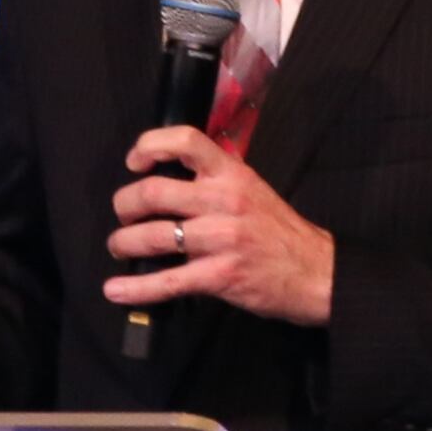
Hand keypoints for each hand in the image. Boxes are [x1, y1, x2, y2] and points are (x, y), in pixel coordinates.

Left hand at [102, 126, 333, 326]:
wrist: (316, 271)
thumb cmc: (278, 229)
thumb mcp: (252, 188)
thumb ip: (214, 179)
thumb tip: (168, 174)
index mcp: (232, 173)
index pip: (186, 141)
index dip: (151, 145)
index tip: (135, 161)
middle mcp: (224, 200)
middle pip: (154, 191)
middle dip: (125, 204)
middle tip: (122, 214)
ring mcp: (221, 239)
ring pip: (153, 236)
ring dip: (124, 243)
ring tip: (119, 247)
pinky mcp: (219, 275)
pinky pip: (167, 281)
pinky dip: (135, 287)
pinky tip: (115, 290)